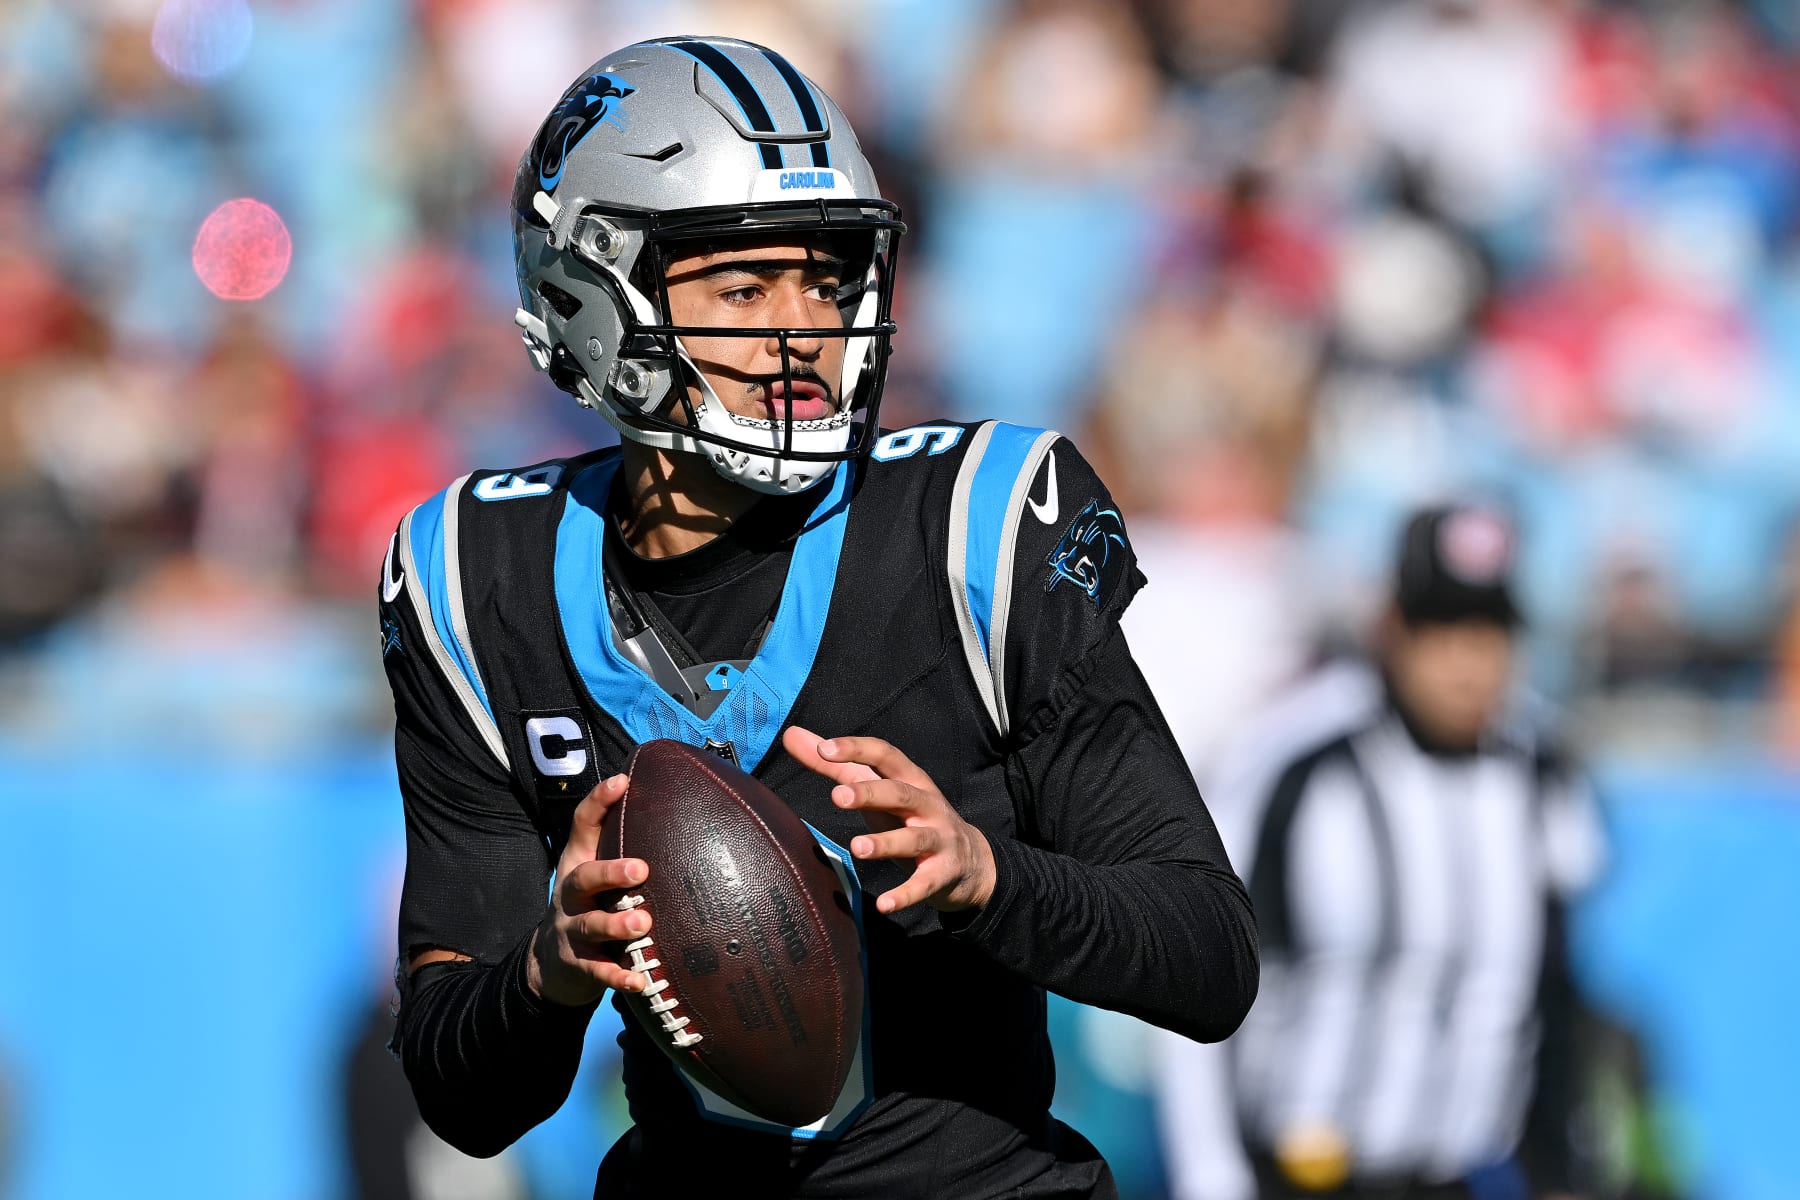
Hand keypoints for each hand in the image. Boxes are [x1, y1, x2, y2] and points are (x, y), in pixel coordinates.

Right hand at [527, 773, 652, 1005]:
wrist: (551, 962)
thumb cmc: (589, 905)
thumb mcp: (595, 873)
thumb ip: (618, 845)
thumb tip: (661, 805)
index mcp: (578, 864)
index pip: (582, 826)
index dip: (598, 802)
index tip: (622, 782)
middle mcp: (570, 895)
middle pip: (582, 878)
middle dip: (610, 872)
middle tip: (641, 869)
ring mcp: (570, 930)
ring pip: (590, 925)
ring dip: (616, 925)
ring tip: (643, 925)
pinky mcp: (577, 964)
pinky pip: (596, 970)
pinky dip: (617, 976)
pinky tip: (638, 980)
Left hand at [782, 726, 996, 915]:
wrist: (969, 861)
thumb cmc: (910, 817)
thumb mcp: (878, 790)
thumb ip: (836, 766)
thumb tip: (791, 736)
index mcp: (909, 779)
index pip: (885, 755)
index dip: (856, 749)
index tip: (825, 749)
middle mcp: (926, 804)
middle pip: (900, 793)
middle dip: (871, 793)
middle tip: (837, 797)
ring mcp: (938, 838)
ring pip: (913, 839)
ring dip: (886, 843)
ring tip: (858, 848)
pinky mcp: (943, 873)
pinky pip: (925, 884)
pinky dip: (906, 894)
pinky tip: (884, 904)